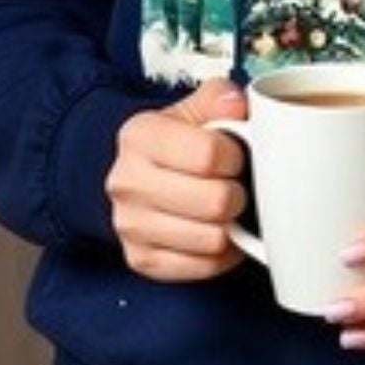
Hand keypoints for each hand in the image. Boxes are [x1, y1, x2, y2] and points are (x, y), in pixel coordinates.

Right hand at [105, 76, 250, 280]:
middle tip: (233, 185)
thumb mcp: (194, 109)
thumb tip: (236, 103)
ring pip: (214, 239)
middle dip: (237, 194)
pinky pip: (206, 267)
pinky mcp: (142, 260)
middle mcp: (127, 182)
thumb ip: (220, 98)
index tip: (233, 155)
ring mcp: (130, 225)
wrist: (136, 175)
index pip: (210, 154)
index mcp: (140, 136)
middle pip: (216, 202)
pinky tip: (215, 230)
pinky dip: (222, 253)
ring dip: (231, 225)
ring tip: (224, 209)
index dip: (235, 157)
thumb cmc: (176, 144)